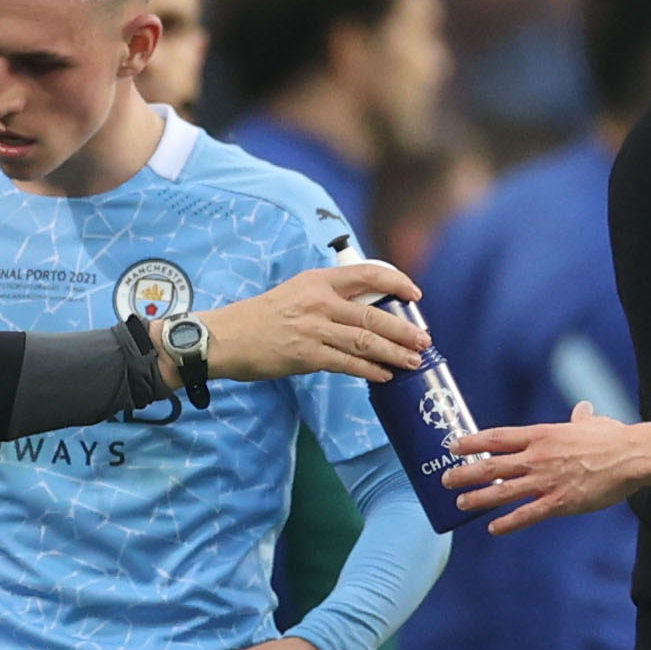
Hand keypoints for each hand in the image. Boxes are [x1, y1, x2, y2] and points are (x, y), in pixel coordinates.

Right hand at [193, 264, 429, 385]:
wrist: (225, 337)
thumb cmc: (261, 317)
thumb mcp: (296, 292)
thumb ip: (328, 297)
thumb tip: (365, 310)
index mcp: (318, 280)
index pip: (367, 274)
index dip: (397, 282)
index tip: (415, 295)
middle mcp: (319, 301)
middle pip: (374, 314)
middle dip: (404, 330)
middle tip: (425, 340)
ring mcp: (314, 329)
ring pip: (366, 341)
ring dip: (394, 353)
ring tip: (413, 361)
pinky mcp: (307, 356)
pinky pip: (348, 364)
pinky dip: (371, 371)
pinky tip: (385, 375)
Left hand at [446, 403, 649, 535]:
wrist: (632, 457)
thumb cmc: (613, 438)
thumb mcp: (593, 423)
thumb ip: (581, 418)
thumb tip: (582, 409)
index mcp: (542, 435)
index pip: (497, 438)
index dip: (471, 443)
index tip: (453, 447)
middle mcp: (537, 457)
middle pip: (491, 465)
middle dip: (465, 473)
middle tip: (445, 479)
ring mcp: (546, 481)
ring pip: (502, 491)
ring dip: (477, 498)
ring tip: (460, 503)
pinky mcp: (559, 502)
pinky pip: (526, 514)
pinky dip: (508, 523)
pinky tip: (493, 528)